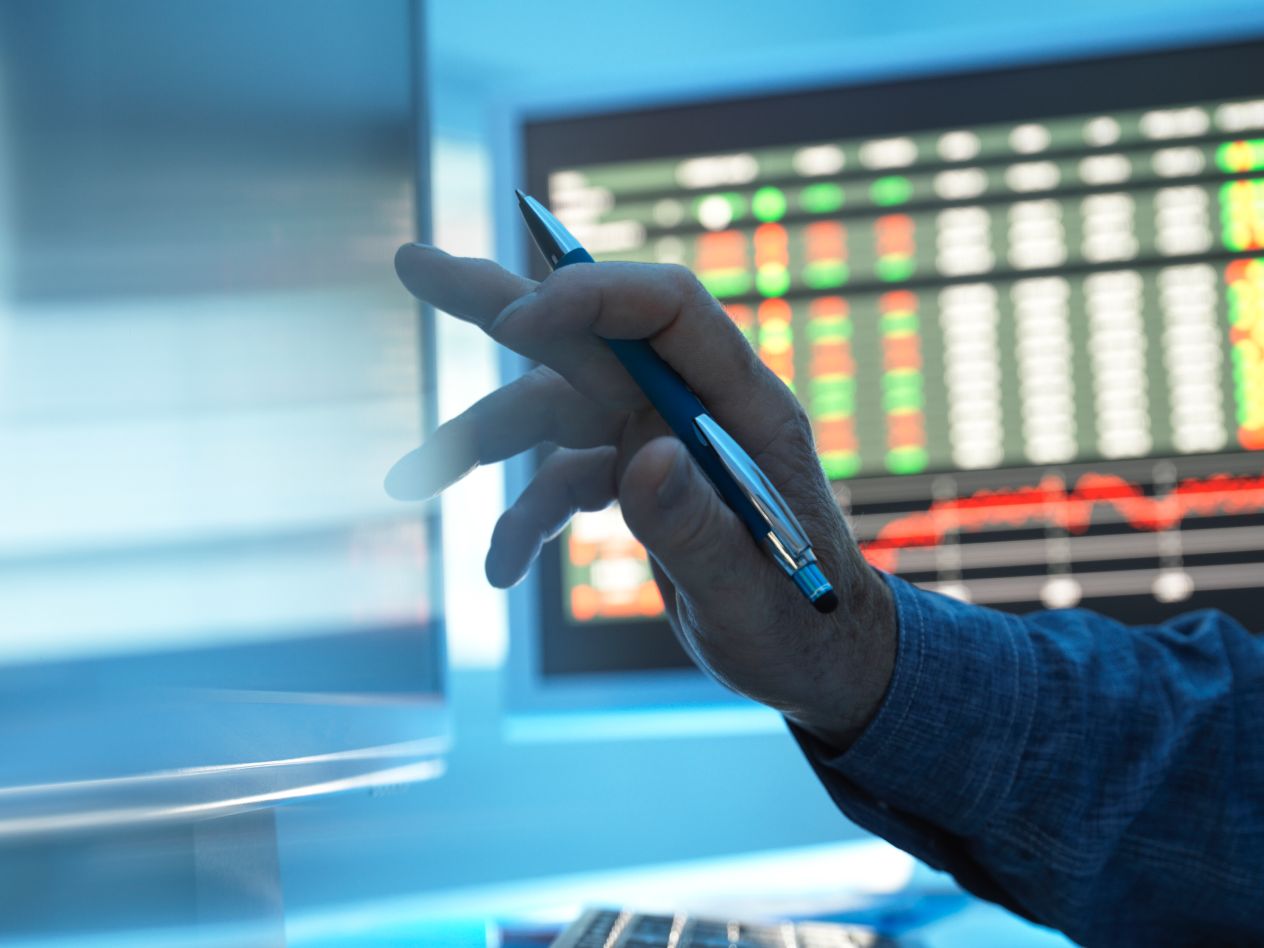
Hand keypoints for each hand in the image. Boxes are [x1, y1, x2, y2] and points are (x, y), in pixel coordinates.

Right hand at [391, 244, 895, 748]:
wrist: (815, 659)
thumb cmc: (803, 627)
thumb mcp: (752, 596)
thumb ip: (698, 530)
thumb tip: (644, 457)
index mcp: (744, 410)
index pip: (668, 312)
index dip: (591, 297)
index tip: (514, 322)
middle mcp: (693, 409)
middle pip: (592, 337)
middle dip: (502, 305)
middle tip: (414, 263)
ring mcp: (660, 441)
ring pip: (555, 410)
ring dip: (483, 438)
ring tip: (410, 477)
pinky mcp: (637, 481)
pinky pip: (561, 479)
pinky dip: (523, 517)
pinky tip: (500, 568)